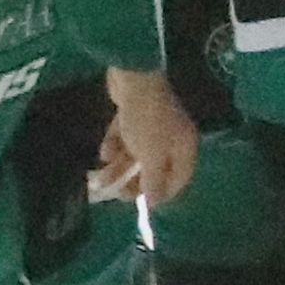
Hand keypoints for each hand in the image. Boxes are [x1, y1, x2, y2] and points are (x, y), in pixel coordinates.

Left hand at [95, 63, 198, 204]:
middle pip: (154, 168)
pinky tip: (104, 154)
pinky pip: (125, 137)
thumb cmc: (147, 121)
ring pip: (136, 154)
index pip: (179, 179)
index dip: (162, 194)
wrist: (134, 79)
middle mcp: (171, 139)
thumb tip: (155, 202)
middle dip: (134, 181)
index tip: (143, 205)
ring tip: (100, 179)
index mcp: (183, 149)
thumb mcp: (152, 156)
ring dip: (119, 167)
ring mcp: (152, 126)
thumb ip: (153, 181)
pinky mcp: (133, 114)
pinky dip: (115, 146)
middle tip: (115, 194)